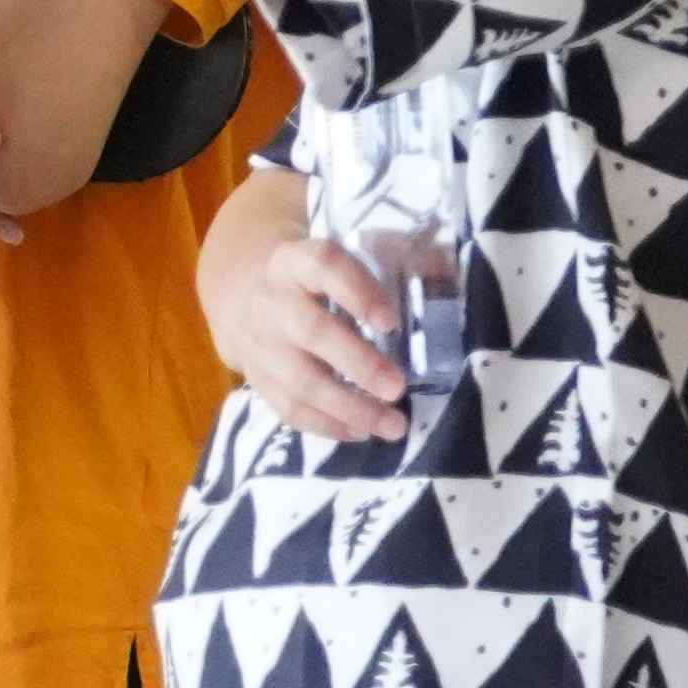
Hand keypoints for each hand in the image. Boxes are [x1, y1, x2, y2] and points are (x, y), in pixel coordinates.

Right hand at [213, 226, 410, 442]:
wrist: (242, 293)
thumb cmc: (313, 277)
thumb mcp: (336, 256)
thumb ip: (386, 260)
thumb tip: (445, 277)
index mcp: (294, 261)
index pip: (324, 266)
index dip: (357, 292)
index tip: (392, 321)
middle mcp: (271, 301)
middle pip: (311, 332)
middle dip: (358, 364)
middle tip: (398, 387)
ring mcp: (260, 344)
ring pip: (301, 381)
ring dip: (350, 407)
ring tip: (393, 425)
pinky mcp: (257, 380)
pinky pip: (290, 410)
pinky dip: (328, 425)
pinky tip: (362, 431)